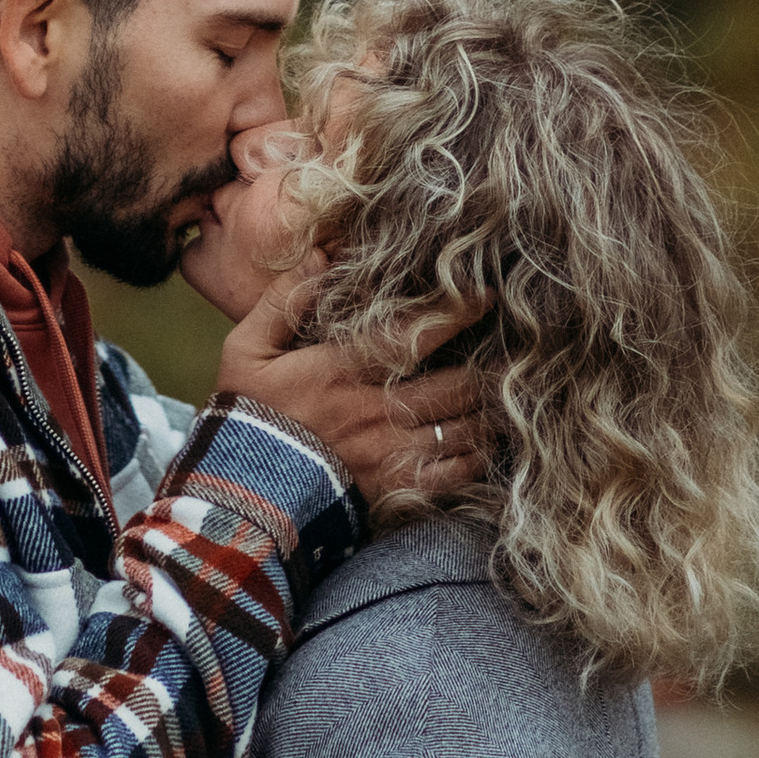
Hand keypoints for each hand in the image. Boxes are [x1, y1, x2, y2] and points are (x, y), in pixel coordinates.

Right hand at [215, 272, 489, 513]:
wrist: (241, 501)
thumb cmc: (246, 419)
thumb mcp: (245, 350)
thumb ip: (283, 301)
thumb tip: (320, 256)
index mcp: (340, 371)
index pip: (411, 333)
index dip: (454, 314)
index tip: (485, 297)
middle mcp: (375, 411)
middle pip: (454, 385)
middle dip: (489, 368)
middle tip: (516, 355)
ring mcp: (390, 456)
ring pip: (463, 430)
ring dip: (489, 412)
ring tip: (510, 397)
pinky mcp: (397, 492)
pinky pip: (456, 475)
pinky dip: (478, 457)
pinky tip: (487, 445)